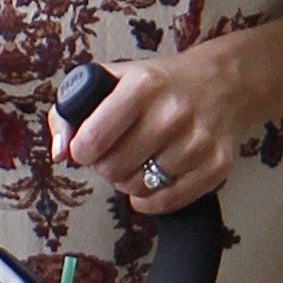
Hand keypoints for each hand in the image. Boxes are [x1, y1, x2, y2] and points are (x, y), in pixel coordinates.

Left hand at [49, 40, 255, 213]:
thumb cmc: (160, 85)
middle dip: (106, 165)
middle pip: (112, 170)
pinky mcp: (216, 166)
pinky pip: (166, 203)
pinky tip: (152, 179)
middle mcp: (172, 113)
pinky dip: (151, 199)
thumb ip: (71, 109)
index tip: (87, 146)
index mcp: (142, 86)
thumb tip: (59, 152)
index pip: (92, 140)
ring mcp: (197, 142)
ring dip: (130, 180)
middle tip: (117, 151)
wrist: (223, 83)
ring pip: (137, 189)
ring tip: (141, 159)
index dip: (81, 150)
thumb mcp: (112, 79)